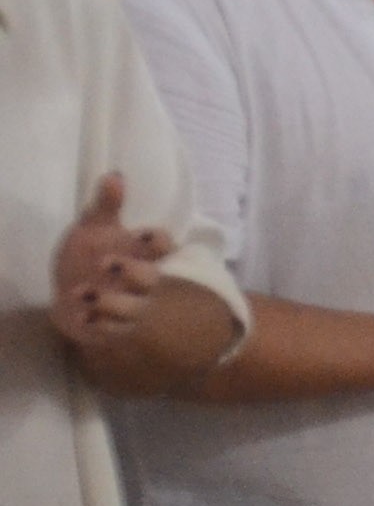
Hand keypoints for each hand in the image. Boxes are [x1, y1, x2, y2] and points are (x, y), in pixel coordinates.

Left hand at [44, 176, 175, 359]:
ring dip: (111, 301)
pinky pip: (112, 330)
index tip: (144, 235)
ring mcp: (132, 305)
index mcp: (146, 254)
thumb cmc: (93, 254)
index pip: (163, 246)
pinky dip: (98, 323)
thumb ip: (107, 204)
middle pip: (151, 279)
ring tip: (83, 294)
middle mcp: (145, 281)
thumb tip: (114, 175)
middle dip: (133, 272)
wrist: (78, 295)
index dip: (156, 243)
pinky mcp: (116, 327)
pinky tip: (82, 314)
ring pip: (132, 307)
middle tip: (106, 264)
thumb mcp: (98, 227)